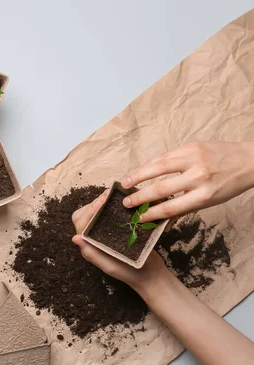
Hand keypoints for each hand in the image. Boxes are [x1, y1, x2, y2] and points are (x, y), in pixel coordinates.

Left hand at [71, 189, 169, 293]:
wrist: (149, 275)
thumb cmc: (128, 273)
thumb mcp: (109, 265)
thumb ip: (92, 253)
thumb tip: (74, 238)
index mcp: (88, 245)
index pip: (82, 222)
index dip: (90, 210)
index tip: (103, 202)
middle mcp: (93, 237)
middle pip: (85, 214)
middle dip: (95, 203)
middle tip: (108, 194)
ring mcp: (104, 232)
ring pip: (96, 212)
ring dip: (103, 202)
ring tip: (114, 194)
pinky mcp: (116, 229)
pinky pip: (109, 214)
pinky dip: (112, 205)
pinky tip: (121, 200)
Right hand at [121, 141, 253, 222]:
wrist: (250, 160)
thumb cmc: (230, 184)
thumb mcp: (212, 201)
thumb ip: (186, 207)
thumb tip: (161, 217)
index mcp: (205, 195)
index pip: (171, 207)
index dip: (151, 213)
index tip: (138, 218)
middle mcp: (198, 176)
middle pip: (161, 188)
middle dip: (140, 196)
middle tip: (125, 202)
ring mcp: (194, 158)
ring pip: (158, 167)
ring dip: (138, 175)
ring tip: (124, 182)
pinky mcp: (192, 146)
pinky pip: (165, 155)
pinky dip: (150, 164)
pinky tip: (140, 170)